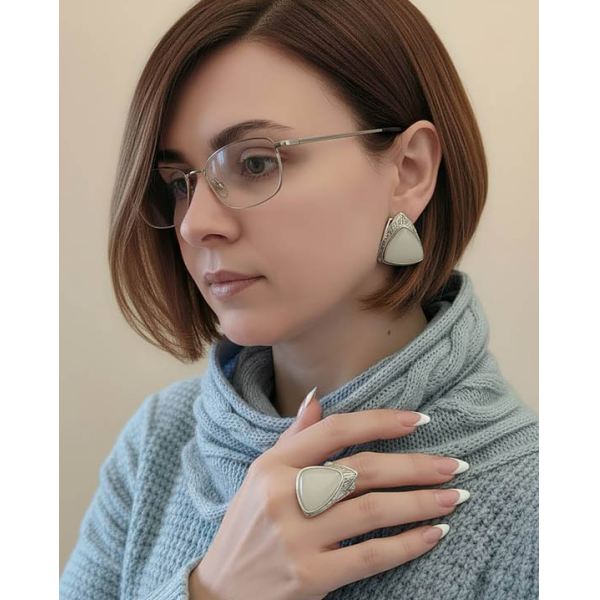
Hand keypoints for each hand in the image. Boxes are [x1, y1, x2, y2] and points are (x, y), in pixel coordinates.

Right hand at [190, 392, 468, 599]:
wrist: (222, 592)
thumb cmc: (247, 526)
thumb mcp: (260, 475)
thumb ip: (294, 437)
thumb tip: (319, 398)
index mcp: (272, 465)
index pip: (334, 431)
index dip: (380, 421)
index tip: (419, 419)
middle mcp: (284, 495)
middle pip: (362, 470)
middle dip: (414, 465)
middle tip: (454, 465)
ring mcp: (298, 537)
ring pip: (373, 510)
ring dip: (421, 502)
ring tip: (454, 497)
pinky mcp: (311, 575)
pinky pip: (371, 555)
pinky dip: (408, 543)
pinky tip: (434, 533)